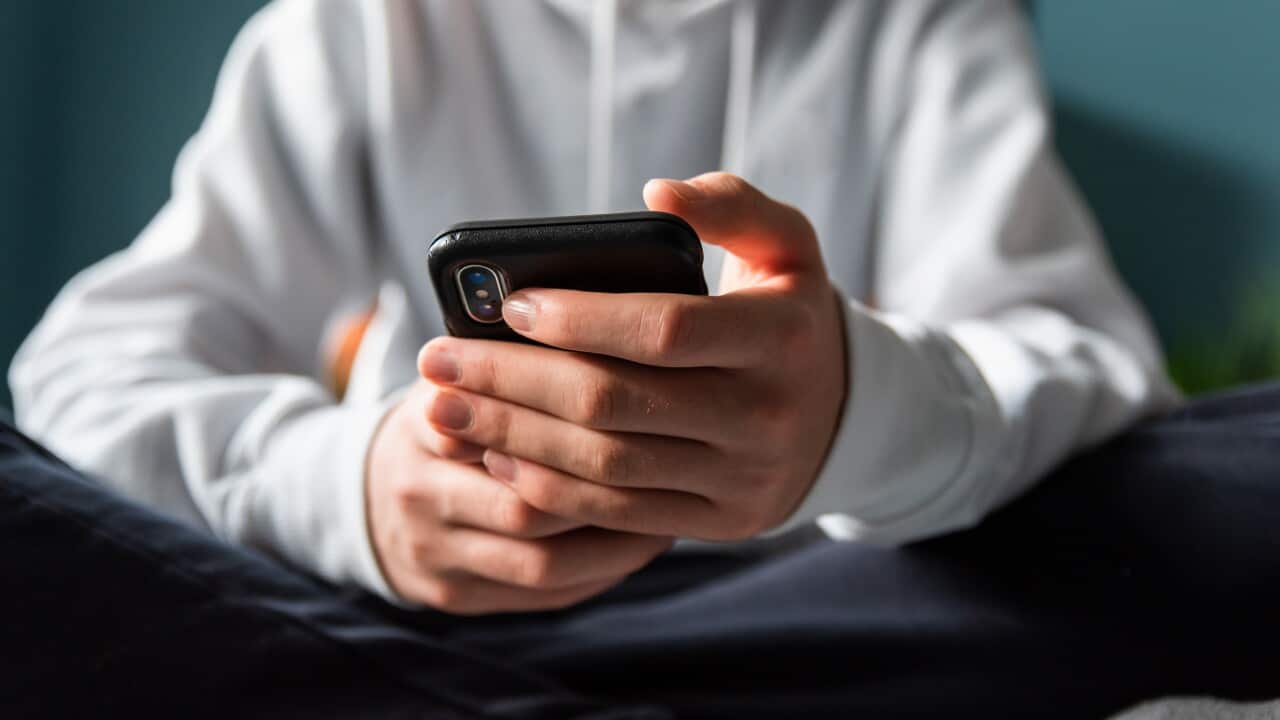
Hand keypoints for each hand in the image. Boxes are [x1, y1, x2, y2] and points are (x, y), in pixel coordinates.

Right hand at [366, 379, 673, 612]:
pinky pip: (545, 594)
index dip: (573, 427)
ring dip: (615, 540)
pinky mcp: (459, 595)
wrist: (369, 499)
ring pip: (541, 561)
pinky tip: (643, 541)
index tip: (639, 410)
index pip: (502, 428)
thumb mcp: (457, 378)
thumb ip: (507, 364)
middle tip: (674, 470)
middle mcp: (419, 495)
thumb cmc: (444, 423)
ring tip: (672, 511)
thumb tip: (597, 329)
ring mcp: (435, 553)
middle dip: (605, 492)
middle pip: (526, 505)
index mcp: (423, 425)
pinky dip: (601, 570)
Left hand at [419, 173, 846, 540]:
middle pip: (616, 403)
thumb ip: (731, 205)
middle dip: (514, 380)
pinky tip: (497, 455)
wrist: (840, 415)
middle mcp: (766, 416)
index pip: (664, 330)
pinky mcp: (720, 521)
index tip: (510, 304)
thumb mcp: (786, 246)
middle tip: (438, 359)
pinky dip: (549, 488)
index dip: (580, 320)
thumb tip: (656, 193)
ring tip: (445, 406)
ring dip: (513, 436)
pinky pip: (618, 514)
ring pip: (607, 464)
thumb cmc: (786, 315)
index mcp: (780, 338)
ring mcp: (742, 478)